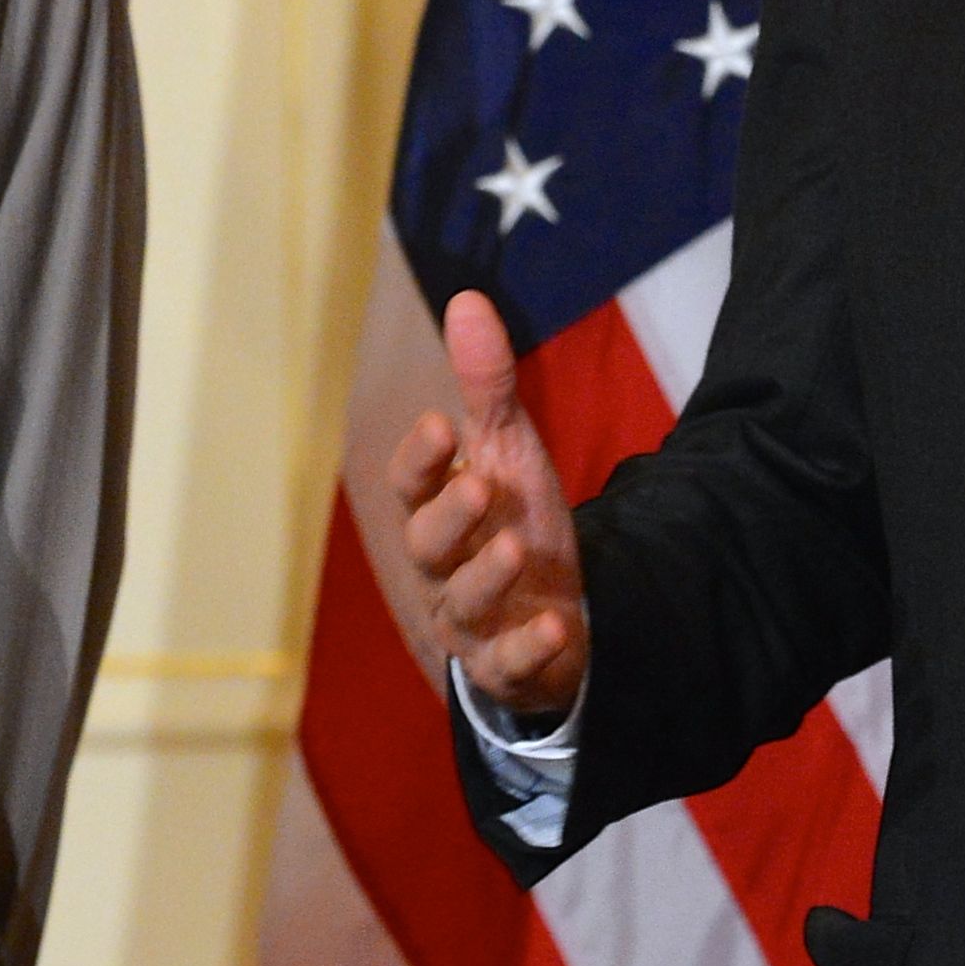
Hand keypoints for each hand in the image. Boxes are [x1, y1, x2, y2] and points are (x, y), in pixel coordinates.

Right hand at [386, 290, 592, 717]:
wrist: (547, 611)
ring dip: (487, 575)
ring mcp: (470, 621)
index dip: (419, 461)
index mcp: (434, 511)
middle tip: (479, 485)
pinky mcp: (505, 666)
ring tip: (515, 546)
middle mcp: (440, 567)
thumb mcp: (508, 451)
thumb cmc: (511, 521)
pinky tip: (555, 624)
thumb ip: (486, 386)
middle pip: (427, 545)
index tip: (441, 426)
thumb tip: (469, 299)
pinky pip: (508, 664)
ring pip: (463, 603)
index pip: (409, 485)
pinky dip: (528, 647)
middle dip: (449, 517)